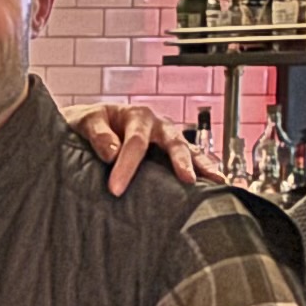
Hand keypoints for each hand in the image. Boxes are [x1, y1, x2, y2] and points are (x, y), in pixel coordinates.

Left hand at [69, 102, 208, 194]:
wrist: (93, 124)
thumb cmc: (90, 122)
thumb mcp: (87, 121)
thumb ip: (97, 133)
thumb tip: (111, 152)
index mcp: (137, 116)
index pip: (135, 142)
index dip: (126, 166)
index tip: (116, 189)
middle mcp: (158, 125)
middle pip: (174, 142)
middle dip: (180, 161)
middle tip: (187, 179)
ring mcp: (169, 138)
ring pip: (191, 149)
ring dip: (203, 165)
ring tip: (218, 181)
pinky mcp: (174, 152)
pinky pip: (194, 159)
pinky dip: (206, 169)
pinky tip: (218, 185)